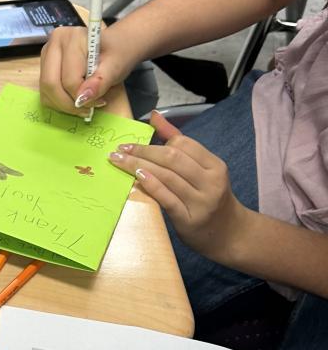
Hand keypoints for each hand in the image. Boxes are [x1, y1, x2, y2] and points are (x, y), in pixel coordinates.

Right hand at [39, 23, 134, 115]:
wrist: (114, 47)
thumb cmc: (117, 53)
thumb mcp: (116, 66)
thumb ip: (101, 81)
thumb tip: (82, 98)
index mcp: (70, 38)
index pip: (69, 78)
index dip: (82, 97)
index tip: (100, 102)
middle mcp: (53, 44)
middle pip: (50, 84)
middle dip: (69, 104)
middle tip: (87, 110)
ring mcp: (46, 55)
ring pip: (45, 90)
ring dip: (63, 105)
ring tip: (84, 106)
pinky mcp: (44, 67)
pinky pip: (45, 92)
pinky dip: (58, 103)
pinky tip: (74, 99)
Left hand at [108, 110, 247, 256]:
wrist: (230, 234)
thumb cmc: (210, 197)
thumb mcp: (203, 169)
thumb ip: (179, 142)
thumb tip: (155, 116)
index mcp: (215, 166)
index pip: (184, 144)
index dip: (156, 138)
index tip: (132, 139)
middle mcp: (211, 182)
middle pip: (173, 158)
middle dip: (143, 151)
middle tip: (120, 150)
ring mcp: (201, 201)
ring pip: (167, 176)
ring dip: (139, 166)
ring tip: (119, 161)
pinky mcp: (189, 219)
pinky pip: (166, 198)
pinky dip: (151, 185)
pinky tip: (136, 177)